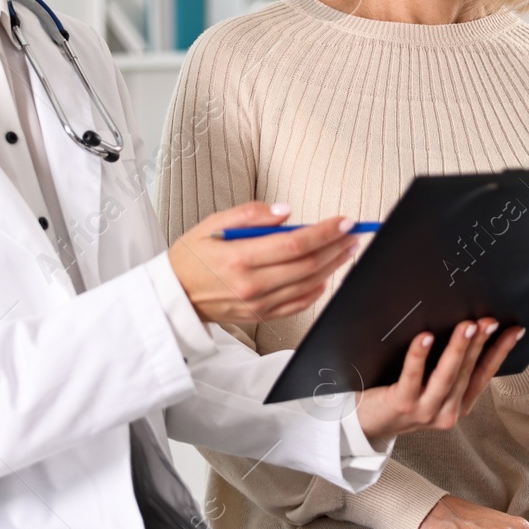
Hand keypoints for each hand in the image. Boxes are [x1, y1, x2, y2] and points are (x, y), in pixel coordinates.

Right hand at [168, 202, 360, 324]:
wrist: (174, 295)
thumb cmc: (192, 256)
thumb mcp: (212, 224)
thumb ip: (249, 215)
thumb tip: (286, 212)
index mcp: (239, 258)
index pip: (294, 244)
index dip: (324, 232)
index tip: (345, 221)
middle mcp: (251, 285)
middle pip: (307, 265)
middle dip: (336, 247)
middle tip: (354, 232)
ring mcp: (257, 304)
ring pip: (308, 285)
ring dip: (333, 266)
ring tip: (347, 249)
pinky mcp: (260, 316)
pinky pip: (297, 304)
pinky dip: (317, 290)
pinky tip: (327, 275)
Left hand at [355, 320, 519, 444]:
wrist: (366, 424)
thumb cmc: (398, 396)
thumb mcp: (429, 386)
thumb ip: (446, 366)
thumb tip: (464, 328)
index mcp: (458, 406)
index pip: (484, 375)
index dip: (500, 352)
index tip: (514, 330)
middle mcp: (446, 412)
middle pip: (467, 372)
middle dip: (481, 343)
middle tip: (489, 321)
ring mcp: (425, 411)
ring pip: (446, 375)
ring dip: (459, 348)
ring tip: (468, 326)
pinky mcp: (402, 405)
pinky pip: (413, 376)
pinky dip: (420, 355)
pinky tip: (426, 337)